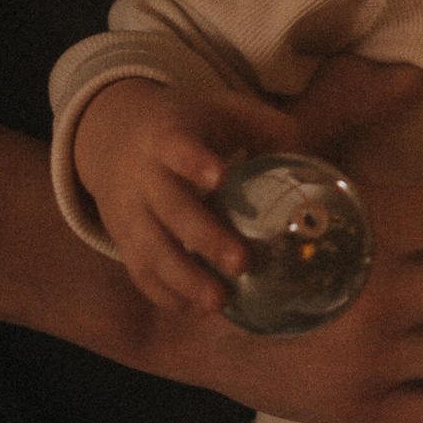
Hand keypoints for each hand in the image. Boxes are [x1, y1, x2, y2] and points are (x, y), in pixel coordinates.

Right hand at [70, 69, 304, 313]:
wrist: (112, 137)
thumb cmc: (185, 128)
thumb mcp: (219, 112)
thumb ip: (265, 127)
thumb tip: (310, 156)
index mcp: (167, 138)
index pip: (177, 148)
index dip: (195, 161)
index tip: (220, 176)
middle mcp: (143, 178)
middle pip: (169, 209)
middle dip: (204, 237)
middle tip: (242, 263)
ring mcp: (130, 214)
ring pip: (150, 250)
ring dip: (184, 280)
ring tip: (220, 302)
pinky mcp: (125, 243)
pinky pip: (141, 274)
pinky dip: (167, 295)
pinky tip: (199, 310)